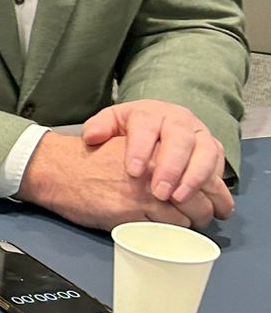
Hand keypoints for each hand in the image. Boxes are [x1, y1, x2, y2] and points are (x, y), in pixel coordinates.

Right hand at [18, 132, 230, 230]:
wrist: (57, 169)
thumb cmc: (90, 161)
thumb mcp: (131, 150)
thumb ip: (159, 163)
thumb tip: (185, 183)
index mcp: (159, 153)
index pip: (204, 176)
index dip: (215, 194)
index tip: (216, 203)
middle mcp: (156, 172)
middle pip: (201, 200)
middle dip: (206, 213)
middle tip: (204, 218)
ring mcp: (144, 195)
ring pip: (186, 218)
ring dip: (189, 226)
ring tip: (185, 228)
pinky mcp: (130, 214)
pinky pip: (162, 230)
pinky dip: (167, 235)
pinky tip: (163, 233)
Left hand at [80, 101, 226, 204]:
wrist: (154, 126)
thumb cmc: (128, 130)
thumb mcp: (110, 123)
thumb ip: (99, 128)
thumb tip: (92, 137)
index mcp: (150, 111)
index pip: (146, 125)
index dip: (141, 148)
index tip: (133, 172)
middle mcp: (179, 120)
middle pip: (180, 139)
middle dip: (171, 167)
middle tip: (159, 193)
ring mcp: (199, 133)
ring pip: (205, 151)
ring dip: (195, 177)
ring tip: (179, 199)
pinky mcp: (213, 149)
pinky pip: (218, 164)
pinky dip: (213, 183)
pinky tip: (203, 201)